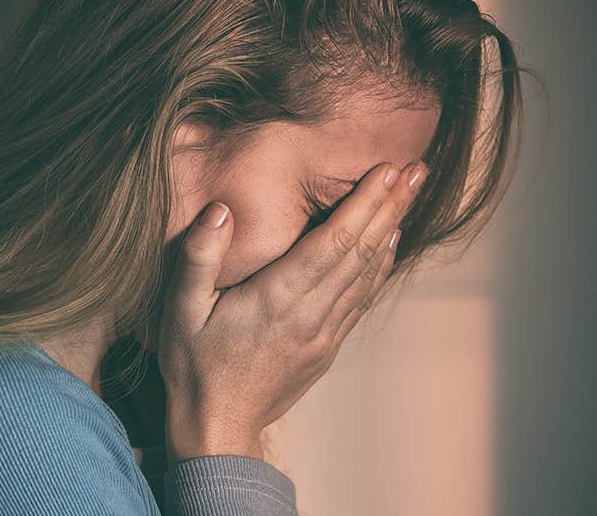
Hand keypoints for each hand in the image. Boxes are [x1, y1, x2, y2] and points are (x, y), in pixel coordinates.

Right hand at [157, 159, 428, 462]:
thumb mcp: (180, 310)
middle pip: (361, 251)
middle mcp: (310, 314)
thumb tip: (219, 210)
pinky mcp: (326, 347)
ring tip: (412, 194)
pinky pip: (362, 298)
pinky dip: (380, 265)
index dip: (365, 204)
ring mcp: (324, 333)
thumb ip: (198, 257)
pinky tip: (389, 244)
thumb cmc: (193, 365)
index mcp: (277, 298)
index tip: (388, 170)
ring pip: (368, 273)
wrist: (217, 427)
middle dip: (391, 206)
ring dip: (392, 229)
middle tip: (417, 168)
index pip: (333, 242)